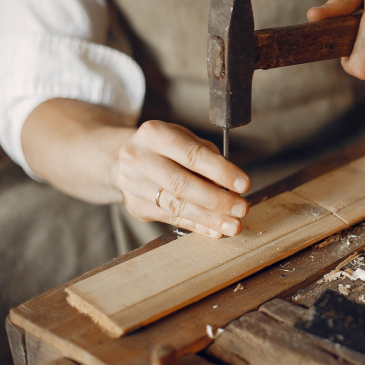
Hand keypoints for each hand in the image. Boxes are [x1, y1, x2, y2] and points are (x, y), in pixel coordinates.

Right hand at [116, 121, 250, 237]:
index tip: (244, 185)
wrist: (120, 159)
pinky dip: (196, 225)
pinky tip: (214, 230)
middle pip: (182, 184)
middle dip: (217, 200)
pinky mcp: (134, 206)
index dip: (221, 172)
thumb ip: (207, 157)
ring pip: (176, 205)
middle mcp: (137, 158)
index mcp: (154, 134)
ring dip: (209, 218)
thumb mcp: (184, 139)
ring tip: (233, 225)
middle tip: (241, 209)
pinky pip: (171, 218)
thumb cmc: (164, 147)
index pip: (193, 155)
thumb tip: (230, 186)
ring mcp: (132, 184)